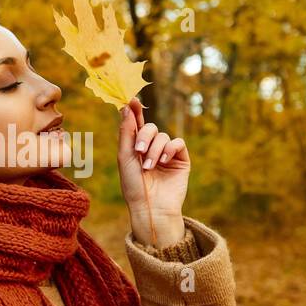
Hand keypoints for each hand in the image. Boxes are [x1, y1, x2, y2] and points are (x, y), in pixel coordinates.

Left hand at [117, 97, 188, 246]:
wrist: (150, 207)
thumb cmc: (133, 186)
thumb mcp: (125, 157)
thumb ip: (126, 132)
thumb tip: (127, 106)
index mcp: (136, 147)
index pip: (136, 123)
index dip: (134, 110)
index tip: (131, 98)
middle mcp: (151, 148)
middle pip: (150, 127)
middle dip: (144, 136)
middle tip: (139, 150)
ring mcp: (167, 153)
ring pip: (163, 136)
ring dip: (155, 150)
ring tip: (149, 166)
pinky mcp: (181, 159)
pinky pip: (177, 143)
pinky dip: (170, 149)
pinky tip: (164, 162)